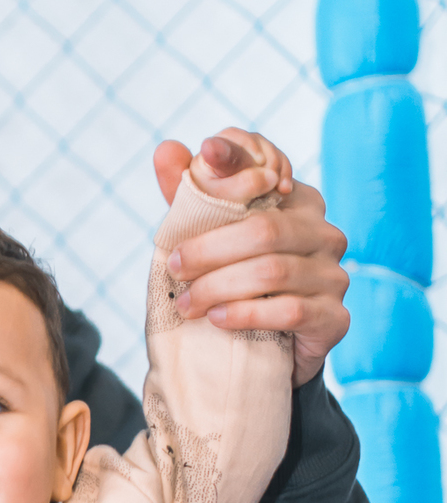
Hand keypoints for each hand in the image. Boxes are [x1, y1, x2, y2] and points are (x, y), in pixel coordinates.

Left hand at [153, 128, 348, 385]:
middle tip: (175, 269)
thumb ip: (187, 196)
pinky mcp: (335, 317)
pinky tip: (218, 319)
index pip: (269, 167)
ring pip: (273, 271)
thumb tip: (166, 148)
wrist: (262, 354)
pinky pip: (290, 310)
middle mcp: (323, 232)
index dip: (238, 158)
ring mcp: (334, 275)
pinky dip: (246, 313)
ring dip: (219, 287)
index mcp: (297, 202)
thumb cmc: (231, 284)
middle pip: (265, 229)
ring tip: (187, 303)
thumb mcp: (206, 239)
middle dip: (210, 249)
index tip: (206, 155)